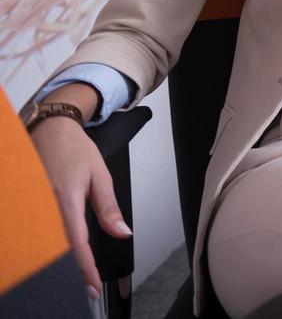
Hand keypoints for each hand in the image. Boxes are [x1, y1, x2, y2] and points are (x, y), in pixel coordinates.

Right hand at [31, 109, 130, 298]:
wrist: (50, 129)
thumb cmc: (74, 149)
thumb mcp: (100, 175)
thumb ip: (109, 207)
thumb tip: (122, 232)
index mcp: (65, 198)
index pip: (76, 242)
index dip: (85, 267)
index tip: (94, 285)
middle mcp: (43, 206)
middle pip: (56, 248)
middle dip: (73, 269)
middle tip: (89, 285)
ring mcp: (31, 207)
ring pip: (44, 243)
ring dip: (60, 260)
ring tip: (79, 273)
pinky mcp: (26, 207)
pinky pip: (36, 232)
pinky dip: (49, 245)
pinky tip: (60, 253)